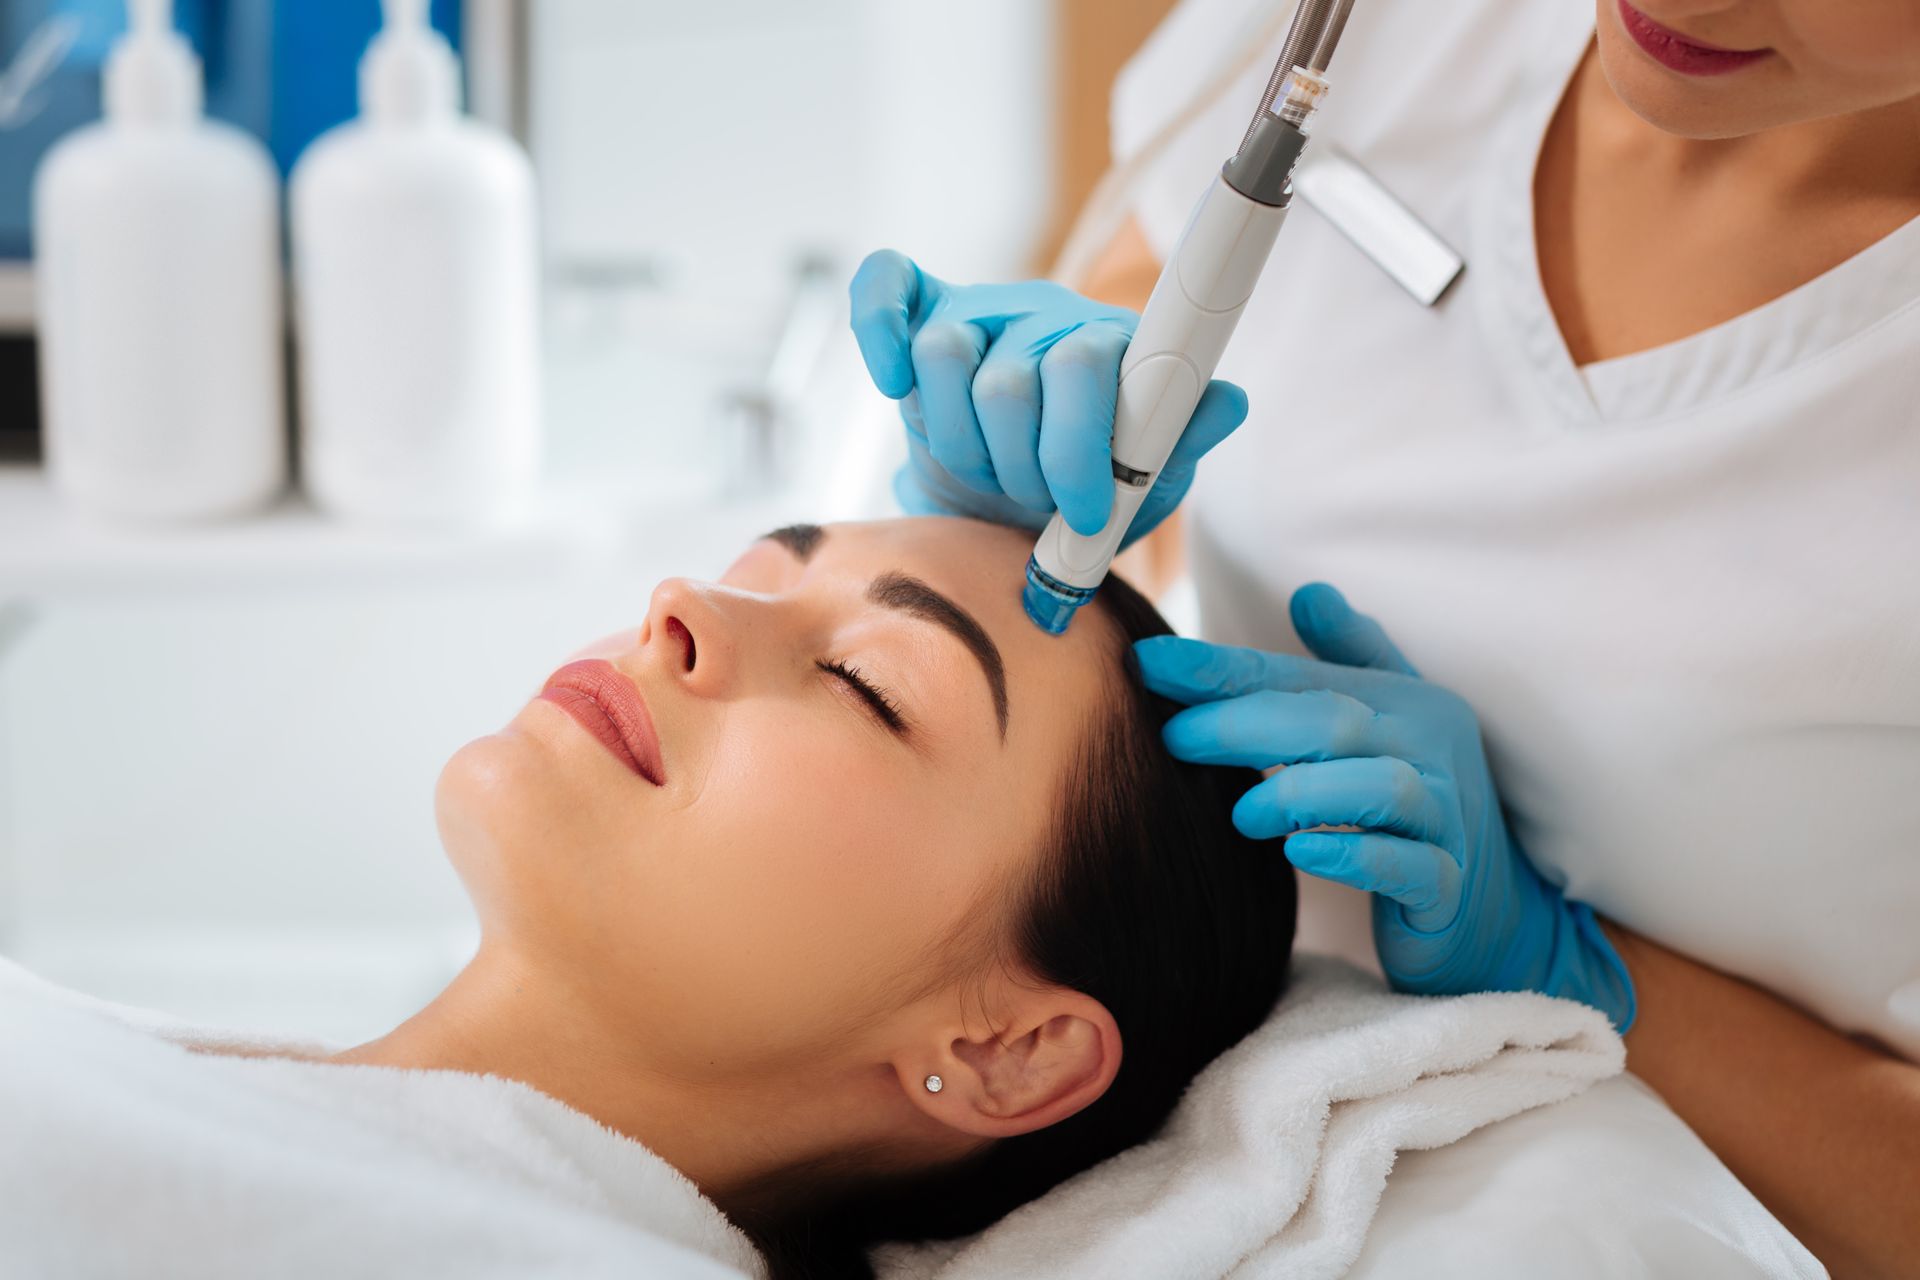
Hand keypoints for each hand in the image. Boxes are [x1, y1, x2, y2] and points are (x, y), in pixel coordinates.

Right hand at [849, 249, 1247, 545]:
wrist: (1019, 508)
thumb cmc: (1087, 490)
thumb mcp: (1148, 479)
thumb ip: (1184, 437)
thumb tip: (1227, 401)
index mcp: (1109, 345)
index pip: (1082, 364)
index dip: (1076, 445)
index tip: (1083, 509)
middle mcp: (1043, 318)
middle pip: (1008, 380)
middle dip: (1018, 466)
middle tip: (1034, 503)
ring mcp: (978, 316)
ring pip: (944, 355)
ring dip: (960, 441)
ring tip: (986, 476)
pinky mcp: (919, 318)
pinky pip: (886, 286)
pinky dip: (879, 330)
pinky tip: (892, 382)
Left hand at [1133, 584, 1634, 1029]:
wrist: (1491, 917)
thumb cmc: (1418, 813)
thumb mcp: (1389, 727)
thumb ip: (1348, 660)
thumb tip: (1309, 591)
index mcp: (1407, 704)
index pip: (1302, 678)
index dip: (1223, 668)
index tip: (1147, 660)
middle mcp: (1431, 752)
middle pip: (1332, 722)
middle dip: (1242, 724)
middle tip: (1173, 738)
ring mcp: (1446, 820)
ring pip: (1378, 788)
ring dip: (1298, 793)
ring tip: (1241, 812)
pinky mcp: (1448, 887)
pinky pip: (1405, 865)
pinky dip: (1351, 856)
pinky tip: (1300, 854)